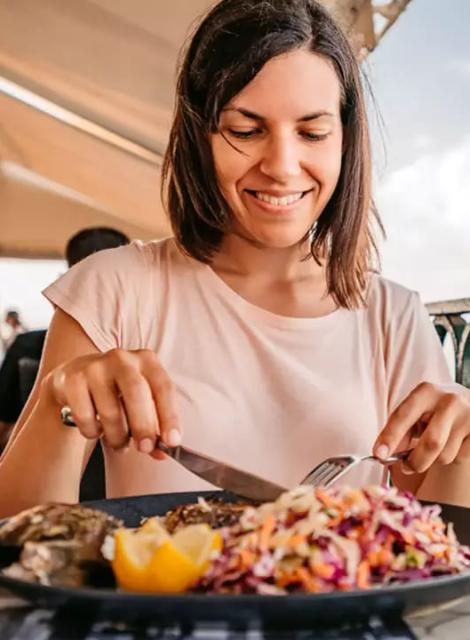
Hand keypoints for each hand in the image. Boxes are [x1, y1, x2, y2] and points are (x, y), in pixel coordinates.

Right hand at [45, 349, 180, 458]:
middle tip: (145, 448)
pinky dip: (92, 432)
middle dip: (143, 426)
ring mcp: (96, 367)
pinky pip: (85, 417)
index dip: (170, 416)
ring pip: (110, 411)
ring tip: (118, 443)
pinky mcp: (73, 380)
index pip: (164, 387)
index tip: (172, 441)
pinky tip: (95, 429)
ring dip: (117, 436)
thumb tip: (161, 453)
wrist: (76, 377)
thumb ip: (153, 426)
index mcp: (147, 360)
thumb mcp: (140, 402)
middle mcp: (122, 358)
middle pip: (137, 394)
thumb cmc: (117, 392)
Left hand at [374, 382, 469, 473]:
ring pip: (445, 455)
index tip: (379, 454)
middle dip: (415, 461)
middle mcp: (449, 400)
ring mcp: (469, 415)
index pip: (404, 416)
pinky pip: (460, 457)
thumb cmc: (433, 410)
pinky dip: (452, 457)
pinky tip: (453, 443)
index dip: (390, 437)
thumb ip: (400, 431)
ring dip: (433, 460)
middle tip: (405, 467)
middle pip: (431, 443)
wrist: (469, 402)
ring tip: (433, 447)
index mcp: (426, 391)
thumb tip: (384, 456)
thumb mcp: (415, 412)